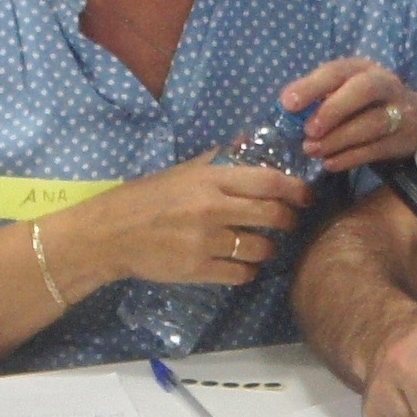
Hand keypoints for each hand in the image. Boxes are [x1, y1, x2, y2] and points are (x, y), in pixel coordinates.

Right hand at [73, 155, 316, 288]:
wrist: (110, 234)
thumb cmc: (146, 198)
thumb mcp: (182, 172)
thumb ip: (217, 161)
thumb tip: (249, 143)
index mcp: (210, 180)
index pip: (268, 181)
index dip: (295, 189)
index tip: (306, 195)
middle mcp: (212, 208)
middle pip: (272, 215)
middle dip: (289, 220)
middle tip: (288, 223)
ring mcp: (206, 241)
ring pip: (261, 248)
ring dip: (269, 249)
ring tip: (262, 246)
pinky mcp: (198, 269)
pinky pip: (241, 273)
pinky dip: (249, 271)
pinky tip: (243, 265)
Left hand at [282, 57, 416, 172]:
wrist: (416, 119)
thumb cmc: (365, 103)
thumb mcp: (345, 89)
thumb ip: (319, 95)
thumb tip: (287, 106)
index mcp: (362, 68)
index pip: (337, 71)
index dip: (312, 86)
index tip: (288, 104)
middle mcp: (384, 84)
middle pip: (364, 90)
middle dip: (334, 109)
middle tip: (308, 131)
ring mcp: (399, 111)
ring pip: (372, 123)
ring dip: (339, 139)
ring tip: (313, 150)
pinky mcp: (402, 139)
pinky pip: (377, 149)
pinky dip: (350, 158)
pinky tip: (330, 163)